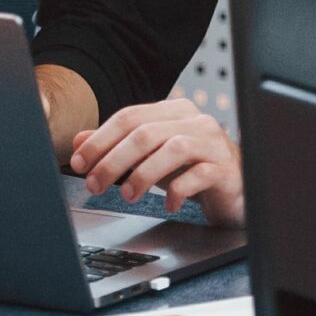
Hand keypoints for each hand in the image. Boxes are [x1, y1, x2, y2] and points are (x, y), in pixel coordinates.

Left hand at [69, 98, 245, 228]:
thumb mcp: (150, 157)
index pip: (129, 117)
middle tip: (95, 184)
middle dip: (114, 160)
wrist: (236, 190)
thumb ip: (116, 147)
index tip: (79, 162)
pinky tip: (169, 203)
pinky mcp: (227, 169)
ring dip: (143, 174)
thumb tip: (79, 141)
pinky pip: (201, 175)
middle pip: (146, 133)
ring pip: (173, 149)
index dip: (100, 139)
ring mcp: (213, 144)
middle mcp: (195, 122)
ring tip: (127, 196)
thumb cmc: (192, 170)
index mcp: (173, 111)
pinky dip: (179, 190)